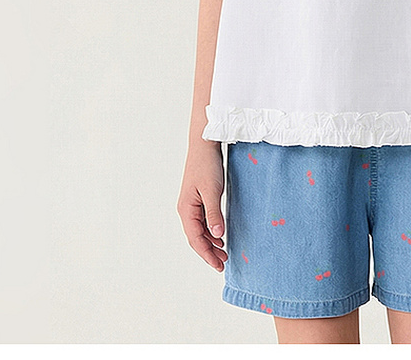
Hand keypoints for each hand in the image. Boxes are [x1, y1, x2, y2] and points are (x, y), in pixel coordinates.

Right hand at [177, 141, 227, 271]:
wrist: (204, 144)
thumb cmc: (207, 165)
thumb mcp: (212, 190)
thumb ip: (214, 213)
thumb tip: (217, 236)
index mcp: (186, 210)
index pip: (195, 239)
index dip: (207, 255)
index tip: (219, 266)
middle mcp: (186, 210)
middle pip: (196, 238)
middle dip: (209, 252)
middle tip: (223, 264)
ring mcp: (191, 205)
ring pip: (200, 231)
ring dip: (211, 243)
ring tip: (224, 253)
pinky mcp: (198, 199)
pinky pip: (203, 221)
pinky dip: (211, 231)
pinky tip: (220, 235)